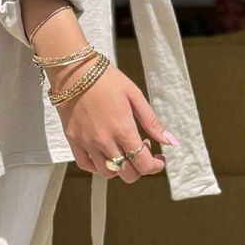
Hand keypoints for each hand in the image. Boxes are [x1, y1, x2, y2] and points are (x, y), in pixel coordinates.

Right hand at [52, 61, 172, 182]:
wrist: (74, 70)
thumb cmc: (106, 78)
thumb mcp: (134, 95)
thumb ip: (152, 122)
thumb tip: (170, 141)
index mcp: (123, 129)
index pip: (143, 164)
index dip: (156, 166)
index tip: (159, 158)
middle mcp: (104, 140)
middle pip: (127, 173)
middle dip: (140, 168)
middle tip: (141, 151)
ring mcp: (86, 142)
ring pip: (107, 172)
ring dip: (120, 168)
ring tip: (122, 151)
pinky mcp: (73, 140)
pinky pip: (85, 165)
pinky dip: (97, 166)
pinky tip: (104, 154)